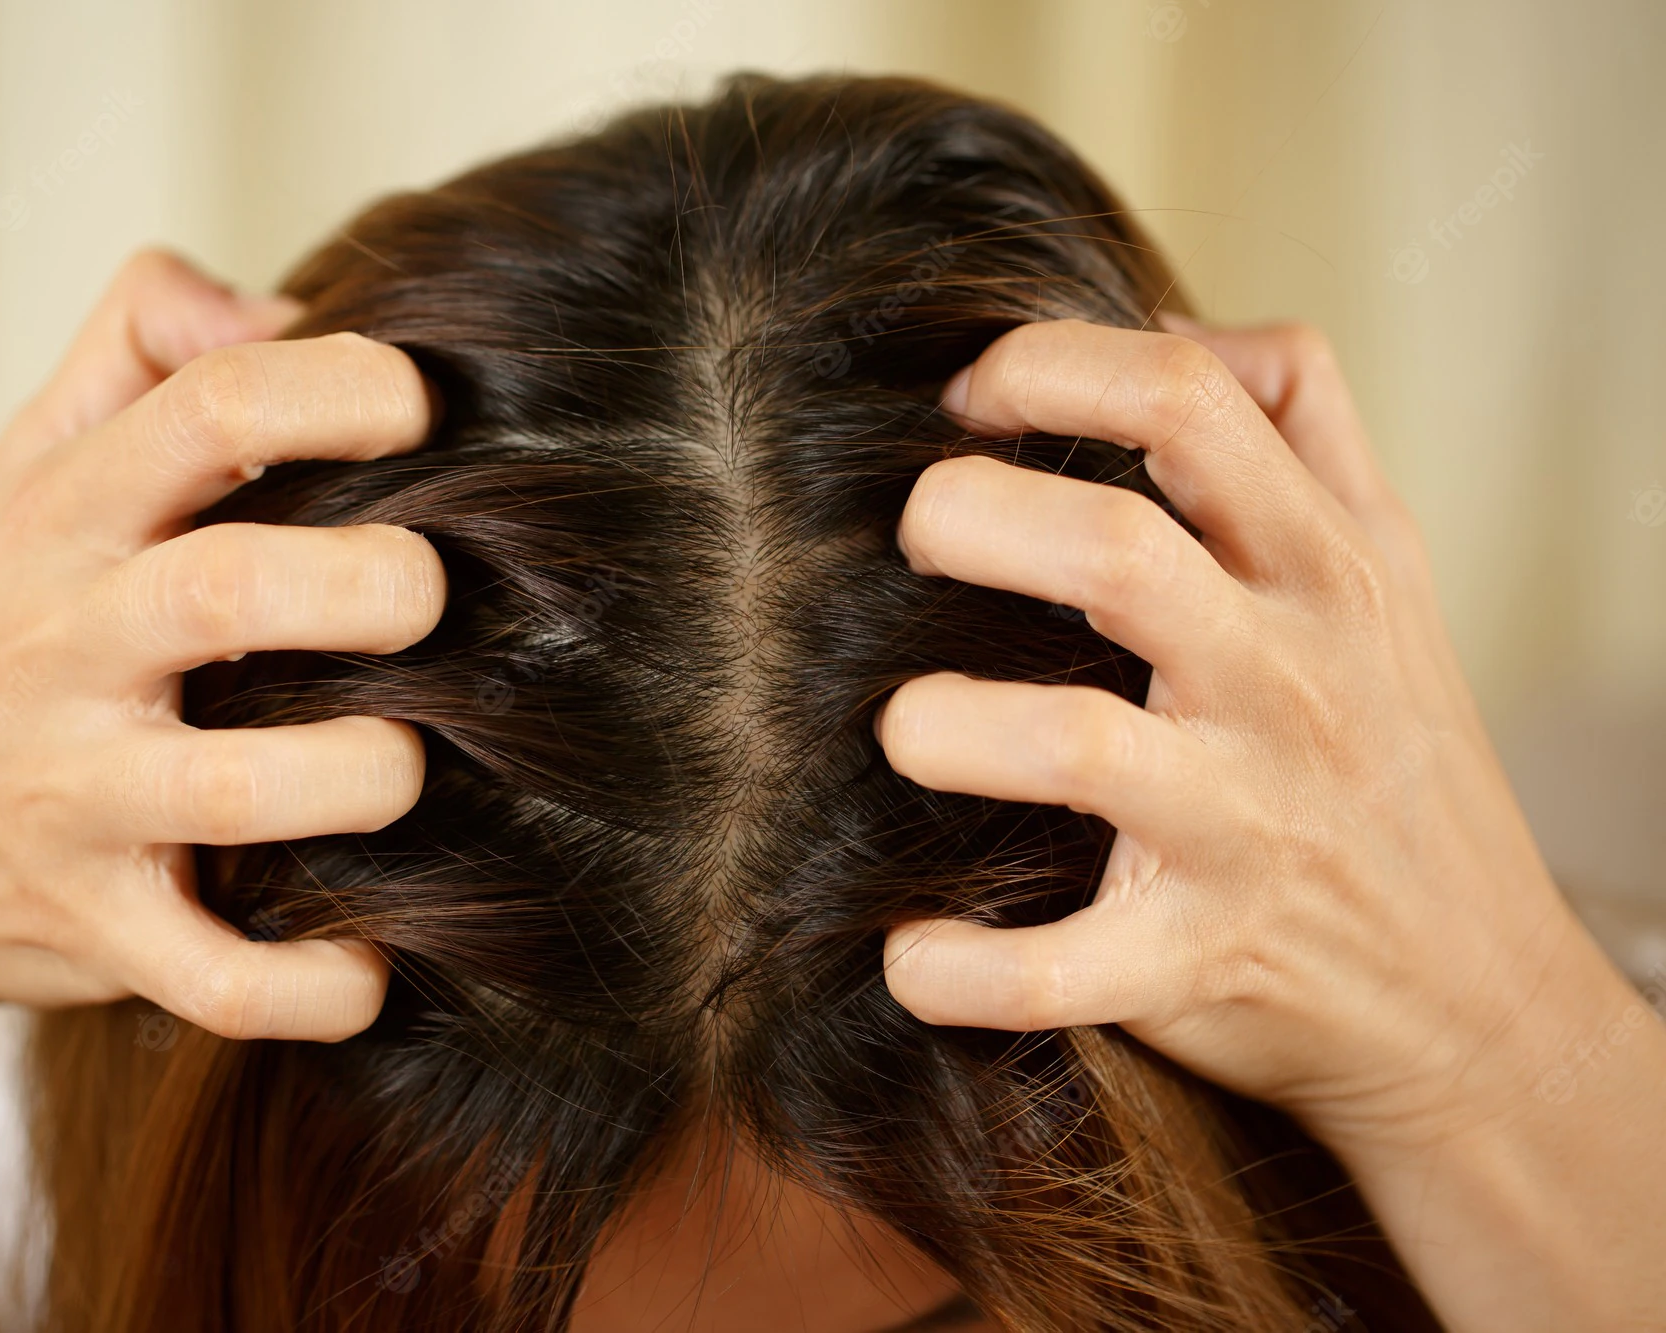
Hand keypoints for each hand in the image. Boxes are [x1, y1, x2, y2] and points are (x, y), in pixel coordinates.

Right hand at [0, 250, 442, 1045]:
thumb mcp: (23, 470)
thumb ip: (140, 352)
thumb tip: (286, 304)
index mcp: (68, 522)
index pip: (205, 409)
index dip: (334, 389)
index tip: (420, 405)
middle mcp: (68, 650)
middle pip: (230, 591)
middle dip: (367, 589)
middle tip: (427, 596)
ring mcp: (75, 801)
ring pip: (238, 795)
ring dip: (359, 778)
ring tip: (406, 765)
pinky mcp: (93, 933)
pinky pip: (215, 977)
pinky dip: (309, 987)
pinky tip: (374, 965)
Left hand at [874, 318, 1665, 1327]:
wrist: (1481, 996)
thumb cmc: (1398, 754)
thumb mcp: (1389, 566)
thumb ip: (1299, 426)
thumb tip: (1163, 324)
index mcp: (1326, 566)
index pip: (1186, 399)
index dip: (1046, 367)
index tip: (963, 398)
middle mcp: (1288, 677)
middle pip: (1110, 550)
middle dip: (969, 519)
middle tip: (916, 538)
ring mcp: (1245, 819)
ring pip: (1074, 744)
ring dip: (947, 727)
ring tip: (908, 727)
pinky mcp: (1200, 953)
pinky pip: (1061, 964)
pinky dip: (965, 967)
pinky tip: (910, 951)